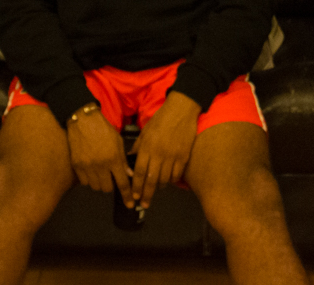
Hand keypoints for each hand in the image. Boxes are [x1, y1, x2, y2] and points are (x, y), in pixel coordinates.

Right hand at [67, 108, 133, 206]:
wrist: (83, 120)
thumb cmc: (103, 129)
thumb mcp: (117, 141)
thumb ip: (123, 160)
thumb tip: (128, 175)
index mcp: (113, 158)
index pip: (122, 183)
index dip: (127, 196)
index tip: (130, 204)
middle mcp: (101, 165)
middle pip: (107, 189)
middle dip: (111, 185)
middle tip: (110, 177)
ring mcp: (87, 167)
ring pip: (96, 187)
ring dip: (100, 182)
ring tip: (100, 172)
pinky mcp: (77, 166)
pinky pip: (84, 182)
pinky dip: (89, 179)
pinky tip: (91, 169)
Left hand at [130, 91, 200, 208]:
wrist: (181, 109)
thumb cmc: (161, 119)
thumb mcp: (145, 131)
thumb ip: (138, 146)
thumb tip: (130, 159)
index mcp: (147, 147)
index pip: (139, 172)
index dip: (136, 186)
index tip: (134, 195)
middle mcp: (159, 154)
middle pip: (151, 180)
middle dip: (147, 194)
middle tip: (144, 204)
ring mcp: (172, 156)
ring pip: (164, 180)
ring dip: (159, 187)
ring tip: (156, 190)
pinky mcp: (184, 157)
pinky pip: (177, 175)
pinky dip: (172, 180)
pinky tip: (168, 180)